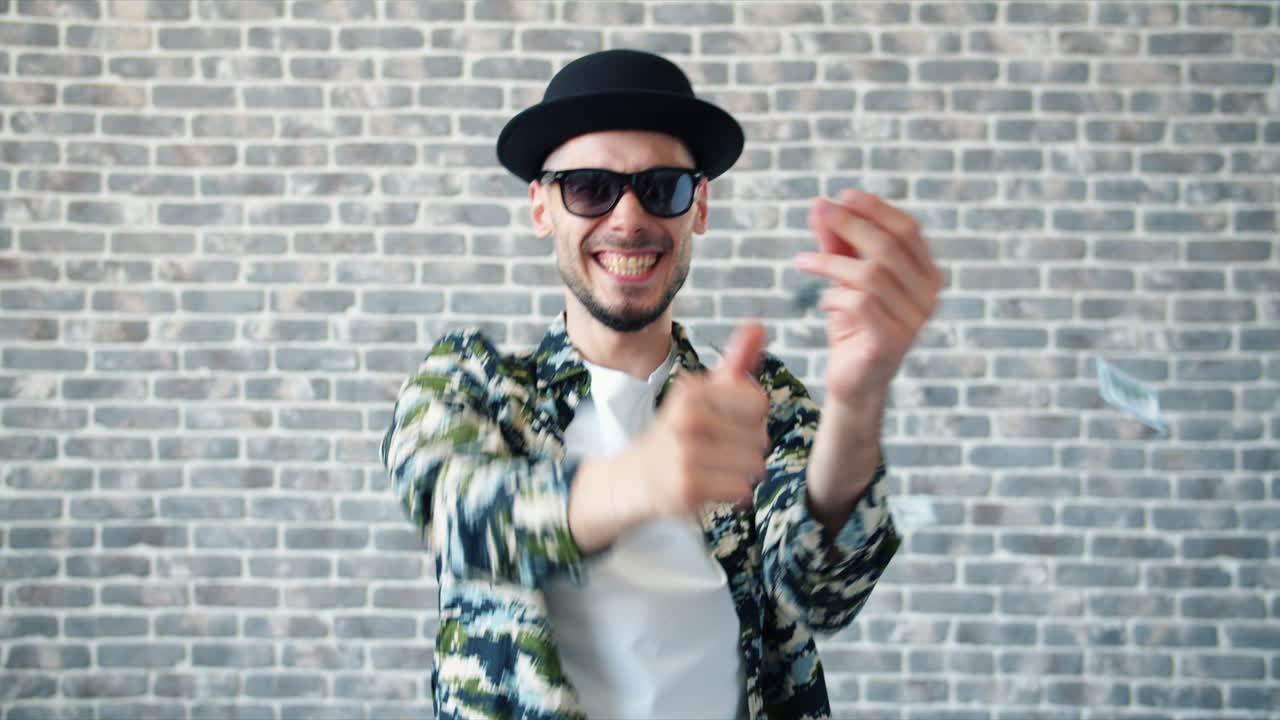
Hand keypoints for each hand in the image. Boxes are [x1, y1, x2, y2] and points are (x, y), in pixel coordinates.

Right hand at [620, 319, 770, 519]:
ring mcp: (685, 453)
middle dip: (747, 448)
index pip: (759, 404)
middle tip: (715, 450)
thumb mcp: (701, 394)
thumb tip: (758, 324)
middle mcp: (687, 417)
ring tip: (713, 469)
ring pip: (755, 465)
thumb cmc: (678, 433)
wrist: (633, 479)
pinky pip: (742, 489)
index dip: (751, 418)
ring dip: (741, 473)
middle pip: (761, 437)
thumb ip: (734, 361)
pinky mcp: (688, 487)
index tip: (726, 423)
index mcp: (692, 390)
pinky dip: (733, 493)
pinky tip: (711, 487)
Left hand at [793, 190, 941, 412]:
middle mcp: (928, 297)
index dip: (875, 209)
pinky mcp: (891, 343)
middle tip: (818, 213)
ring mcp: (914, 322)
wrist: (853, 382)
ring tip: (802, 262)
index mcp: (927, 275)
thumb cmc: (853, 325)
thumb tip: (820, 204)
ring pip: (870, 274)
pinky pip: (859, 304)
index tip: (842, 195)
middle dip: (851, 224)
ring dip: (829, 262)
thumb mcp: (845, 277)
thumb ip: (837, 243)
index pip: (908, 230)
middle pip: (890, 246)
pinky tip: (825, 303)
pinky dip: (834, 297)